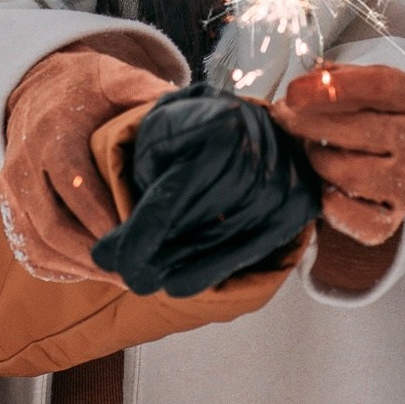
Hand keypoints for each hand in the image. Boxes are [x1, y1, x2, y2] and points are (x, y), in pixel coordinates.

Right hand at [0, 43, 175, 281]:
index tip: (139, 239)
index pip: (74, 186)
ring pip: (38, 243)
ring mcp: (11, 189)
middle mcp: (23, 165)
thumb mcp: (111, 77)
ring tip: (121, 277)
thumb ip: (143, 90)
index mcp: (51, 134)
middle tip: (136, 271)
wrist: (36, 87)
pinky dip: (60, 268)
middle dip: (95, 255)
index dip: (103, 218)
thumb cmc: (83, 87)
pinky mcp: (9, 206)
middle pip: (52, 225)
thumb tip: (183, 107)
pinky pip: (29, 248)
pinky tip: (93, 272)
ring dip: (79, 267)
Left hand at [89, 84, 319, 297]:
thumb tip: (110, 253)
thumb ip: (138, 183)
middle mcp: (254, 154)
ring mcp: (281, 182)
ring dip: (177, 269)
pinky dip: (209, 271)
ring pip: (220, 244)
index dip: (138, 236)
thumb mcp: (155, 138)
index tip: (108, 260)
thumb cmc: (188, 129)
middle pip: (195, 226)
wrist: (244, 118)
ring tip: (146, 281)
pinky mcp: (296, 205)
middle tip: (127, 276)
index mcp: (215, 128)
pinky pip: (248, 251)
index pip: (171, 198)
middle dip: (154, 258)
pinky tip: (178, 285)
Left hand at [272, 64, 404, 246]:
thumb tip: (306, 81)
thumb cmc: (364, 120)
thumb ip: (332, 79)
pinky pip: (345, 211)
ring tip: (310, 149)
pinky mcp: (391, 220)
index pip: (381, 86)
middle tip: (283, 116)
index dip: (335, 87)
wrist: (386, 170)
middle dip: (310, 122)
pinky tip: (320, 183)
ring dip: (318, 159)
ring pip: (349, 172)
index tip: (295, 90)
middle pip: (362, 129)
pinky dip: (325, 198)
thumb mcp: (355, 89)